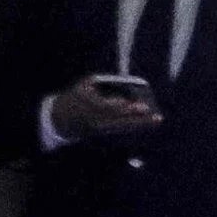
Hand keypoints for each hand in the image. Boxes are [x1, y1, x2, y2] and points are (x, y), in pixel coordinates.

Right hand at [48, 74, 165, 142]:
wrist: (60, 119)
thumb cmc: (76, 96)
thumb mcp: (85, 84)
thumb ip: (103, 82)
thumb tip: (124, 83)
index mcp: (89, 107)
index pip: (109, 109)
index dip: (124, 108)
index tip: (138, 105)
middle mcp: (96, 121)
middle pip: (120, 121)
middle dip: (138, 119)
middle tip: (155, 116)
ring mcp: (100, 130)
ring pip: (123, 127)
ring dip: (140, 124)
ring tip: (156, 120)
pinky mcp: (103, 134)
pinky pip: (121, 129)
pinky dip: (133, 125)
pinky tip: (145, 122)